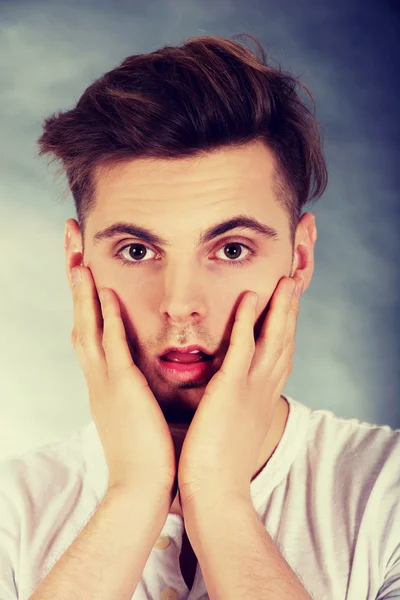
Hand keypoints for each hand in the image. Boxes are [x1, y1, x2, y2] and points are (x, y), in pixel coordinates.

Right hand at [69, 265, 176, 496]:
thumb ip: (135, 389)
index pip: (89, 329)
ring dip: (82, 291)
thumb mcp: (136, 412)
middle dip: (74, 281)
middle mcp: (97, 377)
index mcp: (103, 381)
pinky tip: (103, 292)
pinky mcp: (122, 390)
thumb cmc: (145, 453)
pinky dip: (105, 318)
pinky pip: (111, 347)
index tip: (83, 266)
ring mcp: (106, 382)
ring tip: (78, 256)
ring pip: (88, 327)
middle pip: (79, 319)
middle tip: (70, 245)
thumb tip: (143, 376)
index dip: (84, 297)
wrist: (141, 489)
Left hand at [177, 276, 302, 504]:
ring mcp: (250, 387)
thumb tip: (218, 406)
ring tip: (285, 282)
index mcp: (262, 400)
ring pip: (272, 338)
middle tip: (293, 287)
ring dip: (280, 307)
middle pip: (284, 342)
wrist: (215, 492)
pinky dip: (249, 318)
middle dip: (290, 313)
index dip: (285, 332)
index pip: (279, 358)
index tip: (287, 311)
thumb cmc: (217, 468)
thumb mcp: (231, 433)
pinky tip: (251, 296)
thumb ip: (230, 413)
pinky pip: (244, 344)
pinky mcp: (232, 386)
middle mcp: (263, 390)